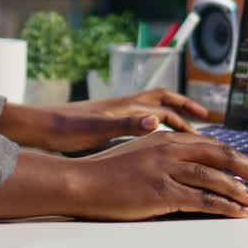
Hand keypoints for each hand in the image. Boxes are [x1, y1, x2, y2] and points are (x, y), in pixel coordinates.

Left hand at [0, 89, 209, 153]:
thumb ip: (128, 125)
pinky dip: (152, 129)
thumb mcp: (99, 129)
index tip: (205, 119)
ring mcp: (115, 115)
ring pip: (151, 112)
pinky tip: (153, 145)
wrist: (41, 128)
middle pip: (162, 103)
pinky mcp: (106, 125)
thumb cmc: (68, 129)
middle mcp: (124, 107)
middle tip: (202, 123)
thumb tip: (155, 121)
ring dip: (169, 120)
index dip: (187, 110)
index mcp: (127, 107)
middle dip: (183, 110)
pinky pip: (138, 123)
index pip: (165, 104)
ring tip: (183, 135)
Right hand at [67, 132, 247, 219]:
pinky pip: (203, 199)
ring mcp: (166, 169)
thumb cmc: (106, 175)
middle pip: (223, 156)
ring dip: (243, 189)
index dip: (239, 158)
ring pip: (216, 177)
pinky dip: (226, 206)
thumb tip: (192, 170)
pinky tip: (240, 212)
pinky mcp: (161, 191)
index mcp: (167, 139)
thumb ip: (166, 158)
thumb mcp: (139, 156)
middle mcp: (170, 149)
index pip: (213, 145)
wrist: (80, 182)